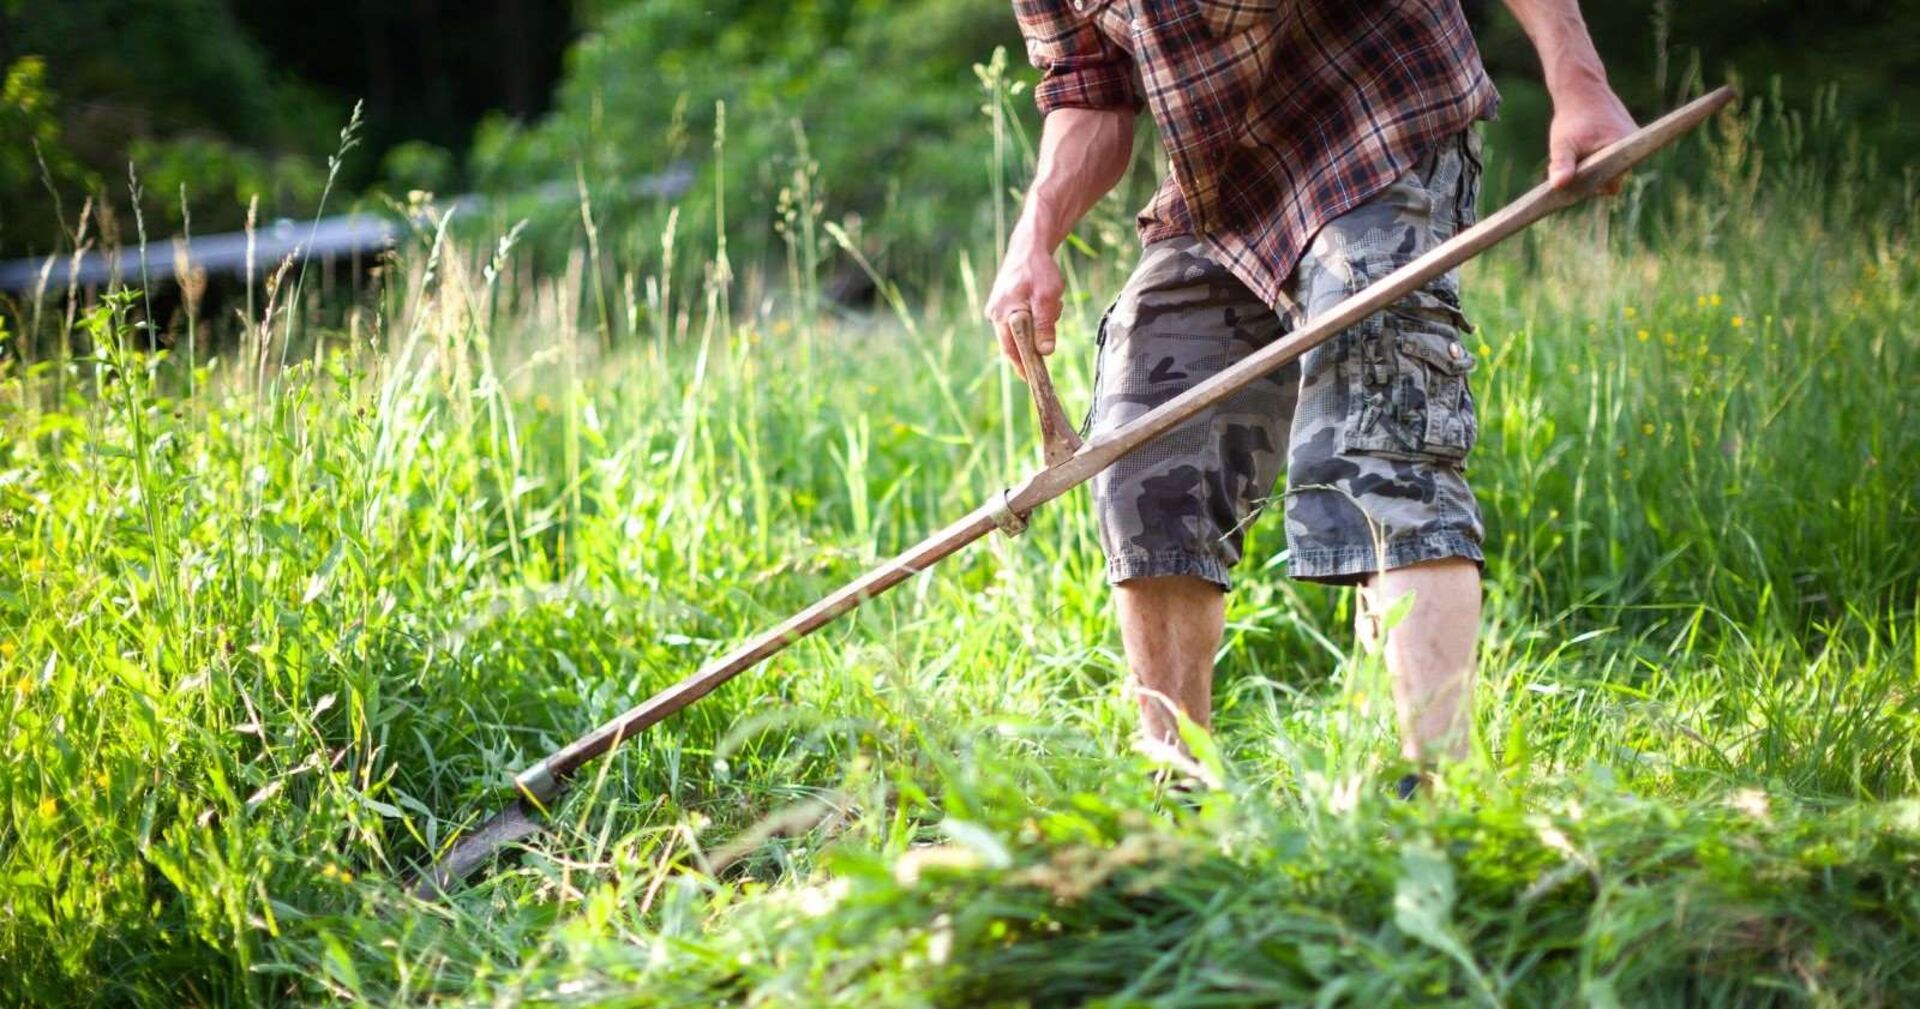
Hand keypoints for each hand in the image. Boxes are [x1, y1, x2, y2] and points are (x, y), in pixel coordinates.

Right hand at [983, 225, 1064, 380]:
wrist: (1030, 245)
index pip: (1011, 351)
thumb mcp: (1047, 298)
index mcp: (1002, 315)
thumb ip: (1045, 326)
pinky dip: (1037, 315)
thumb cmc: (1039, 269)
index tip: (1034, 380)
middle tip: (1052, 314)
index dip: (1023, 367)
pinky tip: (1044, 298)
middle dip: (1038, 337)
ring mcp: (999, 309)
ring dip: (1041, 323)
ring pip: (1024, 330)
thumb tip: (1045, 352)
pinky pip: (1023, 320)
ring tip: (1050, 300)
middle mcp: (995, 314)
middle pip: (1017, 342)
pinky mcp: (1006, 304)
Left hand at [1547, 83, 1636, 193]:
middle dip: (1594, 177)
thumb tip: (1559, 185)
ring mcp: (1633, 142)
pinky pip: (1614, 156)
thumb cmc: (1572, 118)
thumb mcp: (1562, 144)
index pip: (1611, 185)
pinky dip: (1600, 157)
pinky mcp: (1629, 137)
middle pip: (1613, 178)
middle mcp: (1634, 148)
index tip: (1578, 178)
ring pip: (1613, 167)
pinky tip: (1587, 148)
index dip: (1593, 187)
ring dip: (1597, 167)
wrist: (1582, 91)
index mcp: (1623, 151)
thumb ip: (1562, 164)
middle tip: (1578, 160)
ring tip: (1582, 150)